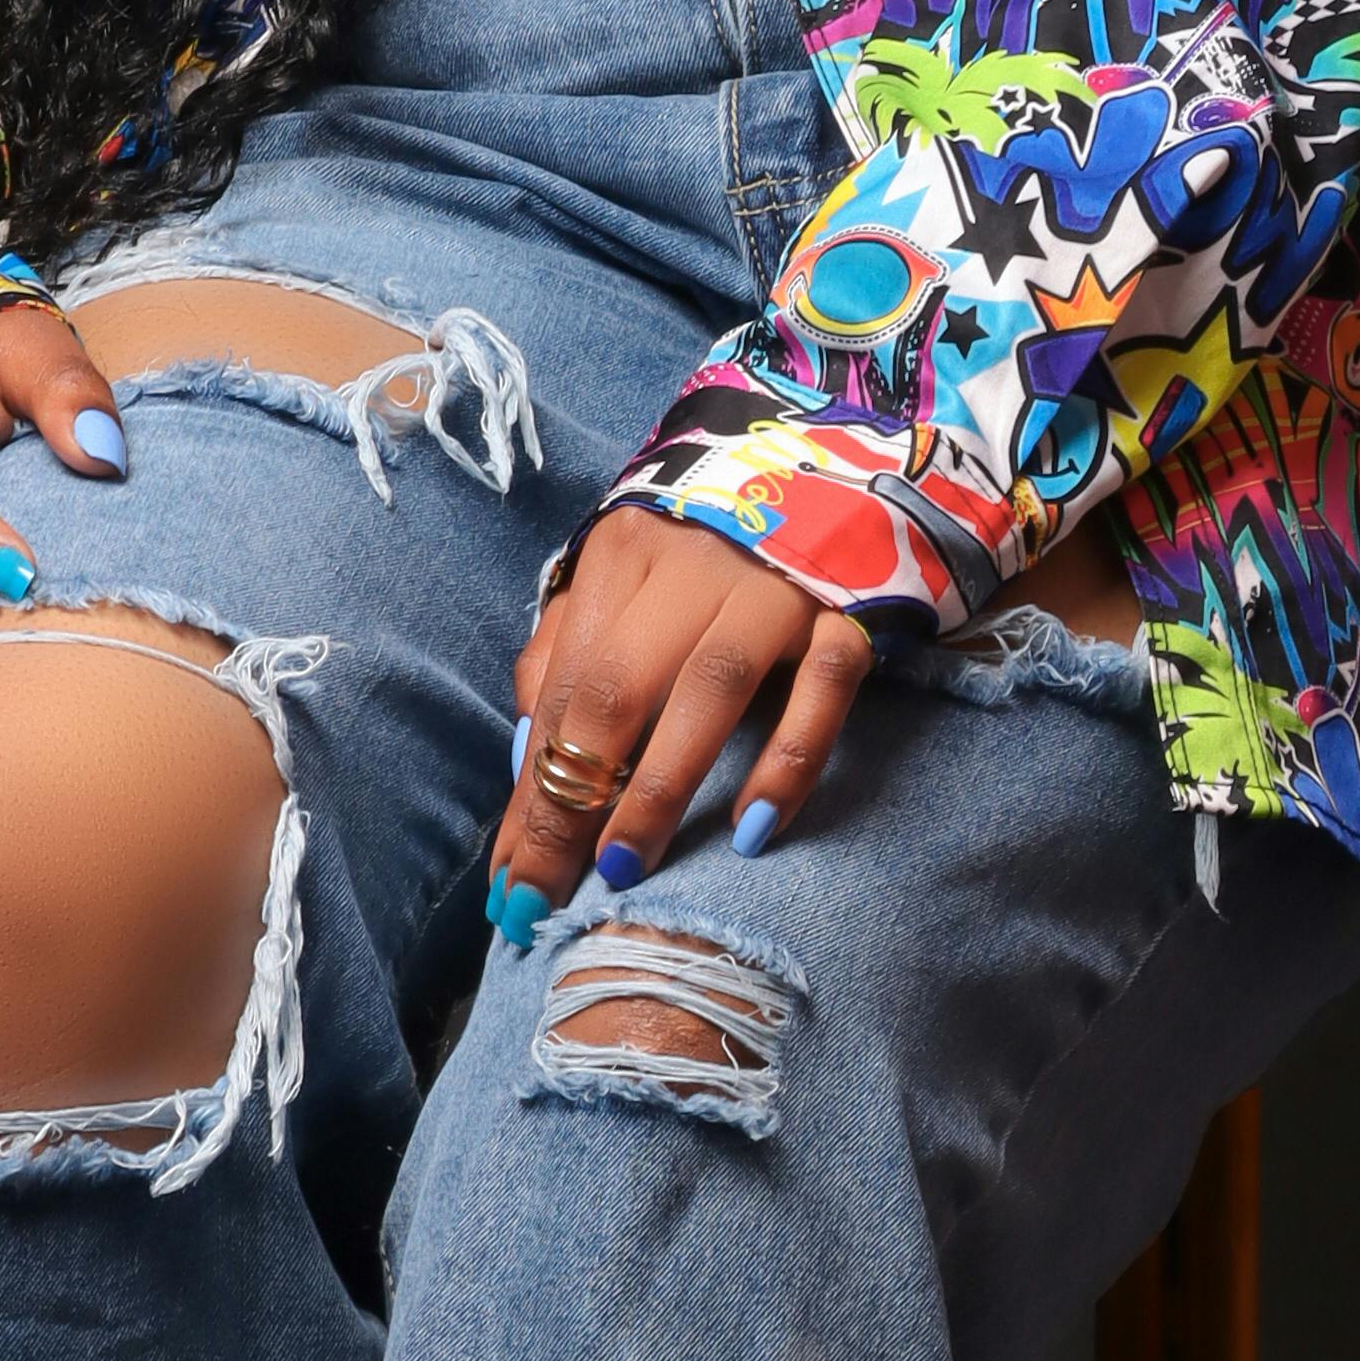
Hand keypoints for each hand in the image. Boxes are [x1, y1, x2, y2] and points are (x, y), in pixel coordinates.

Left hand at [492, 507, 875, 934]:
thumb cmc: (708, 552)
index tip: (510, 877)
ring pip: (710, 689)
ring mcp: (776, 587)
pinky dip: (786, 762)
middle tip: (548, 893)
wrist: (835, 468)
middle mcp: (694, 564)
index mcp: (625, 554)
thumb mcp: (624, 584)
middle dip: (572, 801)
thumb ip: (567, 656)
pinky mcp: (850, 611)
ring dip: (658, 789)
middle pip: (618, 690)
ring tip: (622, 870)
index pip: (562, 689)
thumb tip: (524, 756)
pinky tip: (750, 832)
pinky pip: (822, 690)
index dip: (530, 788)